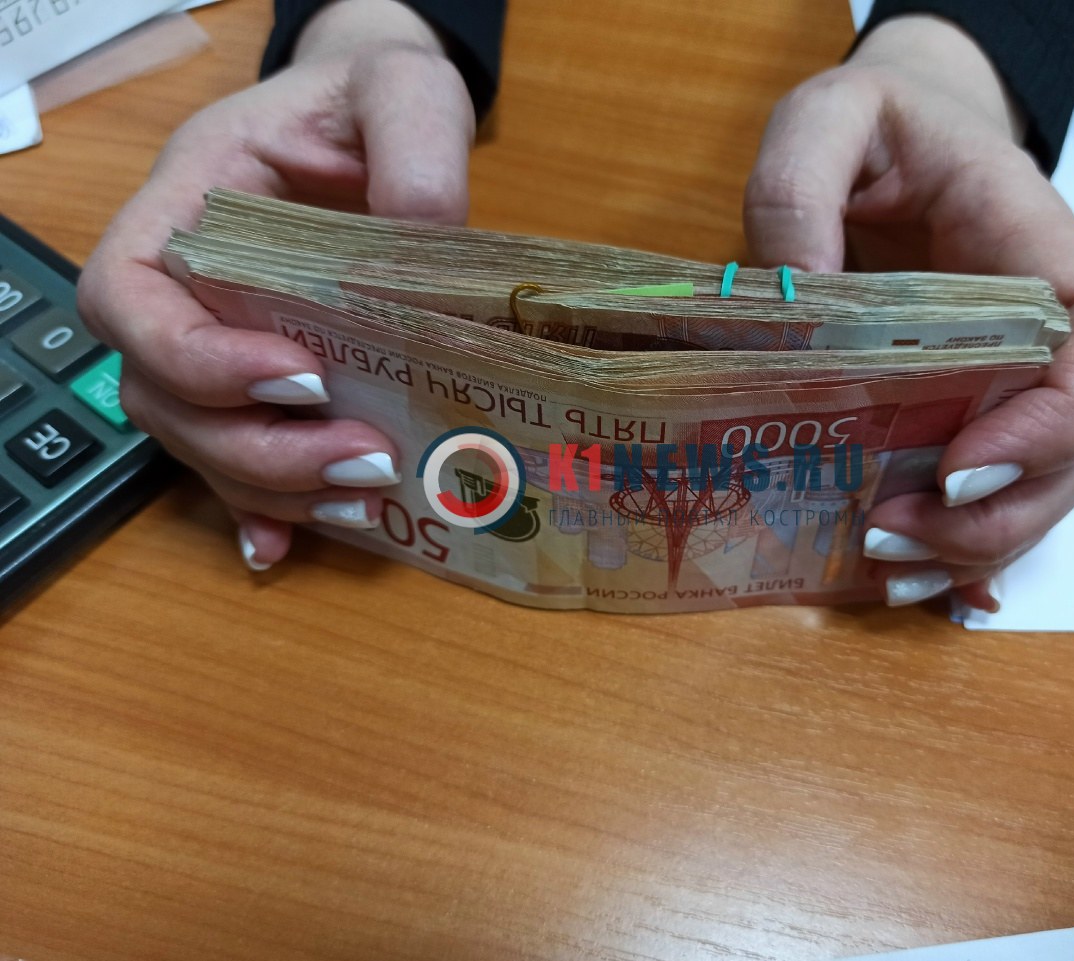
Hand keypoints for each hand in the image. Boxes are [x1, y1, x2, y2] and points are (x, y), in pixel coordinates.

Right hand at [77, 0, 475, 570]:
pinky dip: (259, 515)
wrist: (378, 121)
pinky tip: (287, 554)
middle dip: (255, 446)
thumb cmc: (371, 98)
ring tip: (370, 498)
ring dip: (272, 489)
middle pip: (161, 395)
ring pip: (198, 443)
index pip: (127, 295)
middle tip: (366, 457)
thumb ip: (416, 148)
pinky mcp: (264, 385)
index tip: (297, 375)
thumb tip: (425, 239)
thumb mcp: (403, 92)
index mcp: (186, 207)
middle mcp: (185, 288)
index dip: (193, 355)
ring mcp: (218, 342)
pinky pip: (235, 462)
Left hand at [743, 15, 1073, 610]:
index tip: (958, 468)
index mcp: (1045, 248)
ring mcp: (1035, 378)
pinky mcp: (993, 412)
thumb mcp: (827, 121)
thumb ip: (798, 188)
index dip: (1052, 421)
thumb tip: (788, 295)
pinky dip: (970, 553)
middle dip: (1001, 514)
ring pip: (1055, 487)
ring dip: (979, 545)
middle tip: (888, 532)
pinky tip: (916, 584)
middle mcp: (1065, 328)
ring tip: (881, 560)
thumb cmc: (879, 126)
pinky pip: (1011, 496)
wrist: (900, 140)